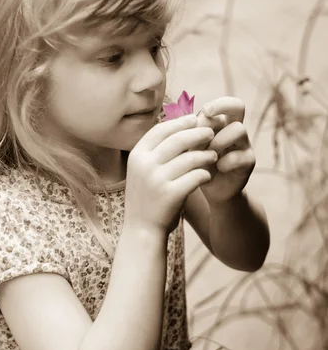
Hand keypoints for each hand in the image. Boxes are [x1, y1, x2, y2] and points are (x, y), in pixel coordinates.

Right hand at [124, 114, 216, 234]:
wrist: (141, 230)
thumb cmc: (147, 197)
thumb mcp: (142, 171)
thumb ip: (156, 151)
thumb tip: (177, 126)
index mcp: (136, 155)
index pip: (161, 129)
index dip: (180, 122)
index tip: (195, 119)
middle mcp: (145, 165)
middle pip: (178, 139)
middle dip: (198, 133)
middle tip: (211, 133)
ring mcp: (157, 179)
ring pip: (190, 158)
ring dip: (206, 155)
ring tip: (213, 156)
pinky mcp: (171, 194)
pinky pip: (196, 176)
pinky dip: (205, 174)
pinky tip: (208, 175)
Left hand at [194, 97, 255, 204]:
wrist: (210, 190)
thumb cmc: (198, 164)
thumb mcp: (191, 148)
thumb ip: (192, 135)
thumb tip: (190, 121)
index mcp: (221, 123)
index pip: (225, 104)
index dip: (216, 104)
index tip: (204, 112)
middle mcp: (234, 129)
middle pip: (238, 106)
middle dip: (222, 107)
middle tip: (206, 116)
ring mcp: (244, 145)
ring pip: (238, 129)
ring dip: (219, 140)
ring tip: (208, 154)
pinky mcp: (248, 162)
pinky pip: (239, 156)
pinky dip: (225, 162)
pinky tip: (216, 169)